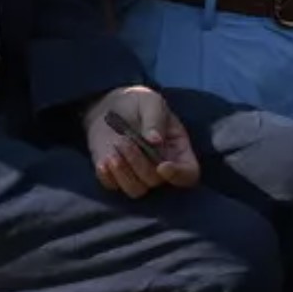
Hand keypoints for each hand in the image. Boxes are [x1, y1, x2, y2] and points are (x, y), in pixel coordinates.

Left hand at [83, 85, 200, 198]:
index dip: (179, 175)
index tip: (162, 166)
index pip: (188, 173)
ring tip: (115, 148)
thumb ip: (155, 119)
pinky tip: (104, 160)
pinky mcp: (116, 176)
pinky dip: (107, 176)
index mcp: (178, 150)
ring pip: (136, 190)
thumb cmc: (138, 103)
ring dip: (123, 172)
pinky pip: (113, 186)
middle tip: (125, 141)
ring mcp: (137, 174)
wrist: (111, 105)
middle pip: (156, 181)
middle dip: (139, 163)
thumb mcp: (151, 102)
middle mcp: (160, 167)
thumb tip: (155, 140)